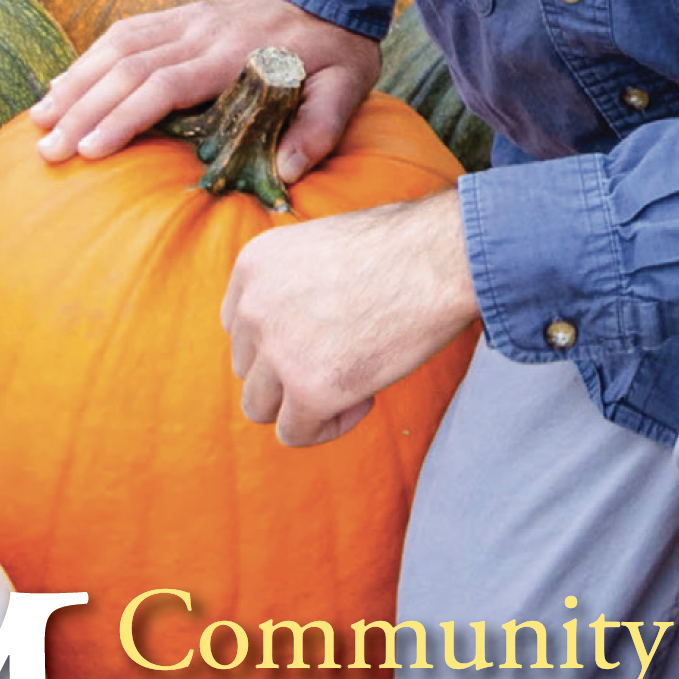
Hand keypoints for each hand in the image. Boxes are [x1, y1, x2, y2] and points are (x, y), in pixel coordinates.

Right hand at [30, 0, 381, 176]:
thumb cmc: (336, 52)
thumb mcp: (346, 89)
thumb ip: (320, 128)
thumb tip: (288, 173)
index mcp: (234, 54)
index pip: (164, 84)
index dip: (123, 117)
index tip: (88, 150)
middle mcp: (201, 31)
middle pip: (127, 68)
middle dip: (82, 109)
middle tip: (47, 150)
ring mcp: (189, 18)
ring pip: (117, 45)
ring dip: (75, 82)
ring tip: (38, 120)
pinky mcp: (183, 13)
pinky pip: (127, 31)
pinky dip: (90, 58)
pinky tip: (65, 84)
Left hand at [221, 191, 477, 445]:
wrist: (440, 258)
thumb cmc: (404, 246)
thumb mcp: (324, 246)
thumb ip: (294, 283)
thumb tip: (296, 327)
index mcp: (255, 265)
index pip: (238, 324)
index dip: (279, 339)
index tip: (323, 335)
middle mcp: (253, 307)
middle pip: (248, 367)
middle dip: (289, 371)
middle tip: (345, 356)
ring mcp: (277, 350)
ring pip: (260, 406)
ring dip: (301, 402)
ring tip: (353, 381)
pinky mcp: (308, 389)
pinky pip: (295, 433)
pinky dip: (327, 425)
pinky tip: (364, 398)